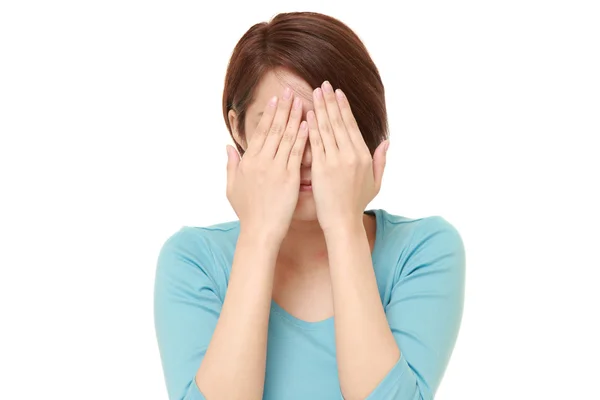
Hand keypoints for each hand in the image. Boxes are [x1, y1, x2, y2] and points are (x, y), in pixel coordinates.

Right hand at [226, 89, 307, 242]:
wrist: (259, 231)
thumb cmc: (248, 213)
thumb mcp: (232, 187)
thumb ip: (231, 165)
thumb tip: (228, 147)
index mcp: (248, 162)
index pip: (260, 132)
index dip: (269, 114)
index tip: (276, 99)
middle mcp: (260, 161)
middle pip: (273, 129)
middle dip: (282, 108)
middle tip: (290, 90)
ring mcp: (275, 168)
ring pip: (285, 137)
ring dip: (294, 117)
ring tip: (301, 100)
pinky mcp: (288, 178)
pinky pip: (296, 153)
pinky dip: (302, 137)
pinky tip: (308, 124)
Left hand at [307, 81, 388, 232]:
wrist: (343, 222)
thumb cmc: (357, 204)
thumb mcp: (375, 182)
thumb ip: (381, 160)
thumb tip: (386, 142)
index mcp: (364, 156)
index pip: (352, 125)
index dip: (344, 107)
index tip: (338, 93)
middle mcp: (351, 155)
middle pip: (339, 122)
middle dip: (330, 101)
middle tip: (323, 84)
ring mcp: (336, 161)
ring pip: (328, 129)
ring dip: (321, 108)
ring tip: (315, 92)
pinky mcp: (321, 169)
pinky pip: (316, 143)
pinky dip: (312, 127)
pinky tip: (308, 114)